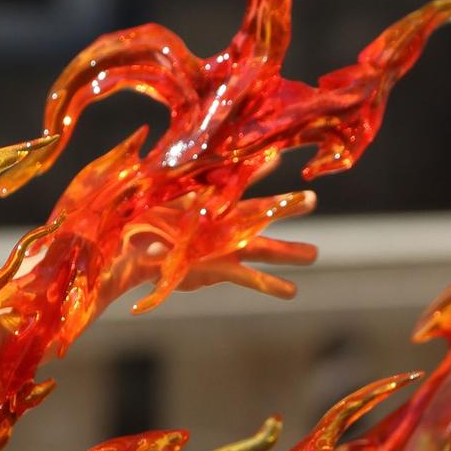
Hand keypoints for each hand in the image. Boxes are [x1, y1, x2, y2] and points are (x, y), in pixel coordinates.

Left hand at [110, 188, 318, 305]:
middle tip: (311, 200)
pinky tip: (292, 291)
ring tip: (314, 254)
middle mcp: (221, 222)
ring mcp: (225, 246)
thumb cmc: (138, 226)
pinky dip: (270, 285)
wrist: (136, 251)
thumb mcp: (142, 224)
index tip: (275, 159)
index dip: (252, 172)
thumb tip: (150, 248)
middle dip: (284, 208)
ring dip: (288, 251)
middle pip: (258, 214)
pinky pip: (250, 278)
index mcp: (205, 203)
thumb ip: (150, 236)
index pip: (232, 184)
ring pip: (263, 248)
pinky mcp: (221, 270)